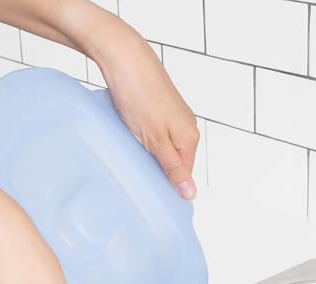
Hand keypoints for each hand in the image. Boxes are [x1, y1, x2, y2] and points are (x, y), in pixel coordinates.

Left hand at [77, 13, 199, 198]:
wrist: (125, 57)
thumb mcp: (155, 140)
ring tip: (130, 153)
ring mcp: (173, 116)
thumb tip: (190, 193)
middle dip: (157, 169)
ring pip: (163, 147)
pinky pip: (155, 133)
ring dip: (148, 153)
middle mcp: (186, 126)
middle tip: (135, 173)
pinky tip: (129, 136)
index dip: (168, 186)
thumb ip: (173, 168)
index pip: (184, 175)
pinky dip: (143, 138)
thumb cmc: (139, 95)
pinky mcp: (159, 107)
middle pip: (175, 161)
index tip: (150, 194)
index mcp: (190, 137)